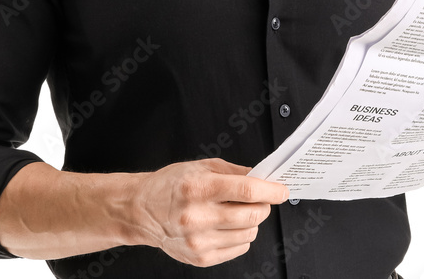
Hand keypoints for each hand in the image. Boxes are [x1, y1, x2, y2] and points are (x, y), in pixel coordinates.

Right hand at [128, 158, 289, 266]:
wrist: (141, 210)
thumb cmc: (170, 185)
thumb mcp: (202, 166)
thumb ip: (235, 172)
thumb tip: (263, 178)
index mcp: (198, 189)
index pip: (246, 191)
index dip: (270, 191)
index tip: (282, 190)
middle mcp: (197, 217)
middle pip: (251, 215)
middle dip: (263, 206)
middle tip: (259, 199)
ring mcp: (198, 241)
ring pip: (248, 233)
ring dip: (252, 221)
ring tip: (237, 212)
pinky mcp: (200, 257)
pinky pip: (238, 248)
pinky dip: (241, 236)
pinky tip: (226, 226)